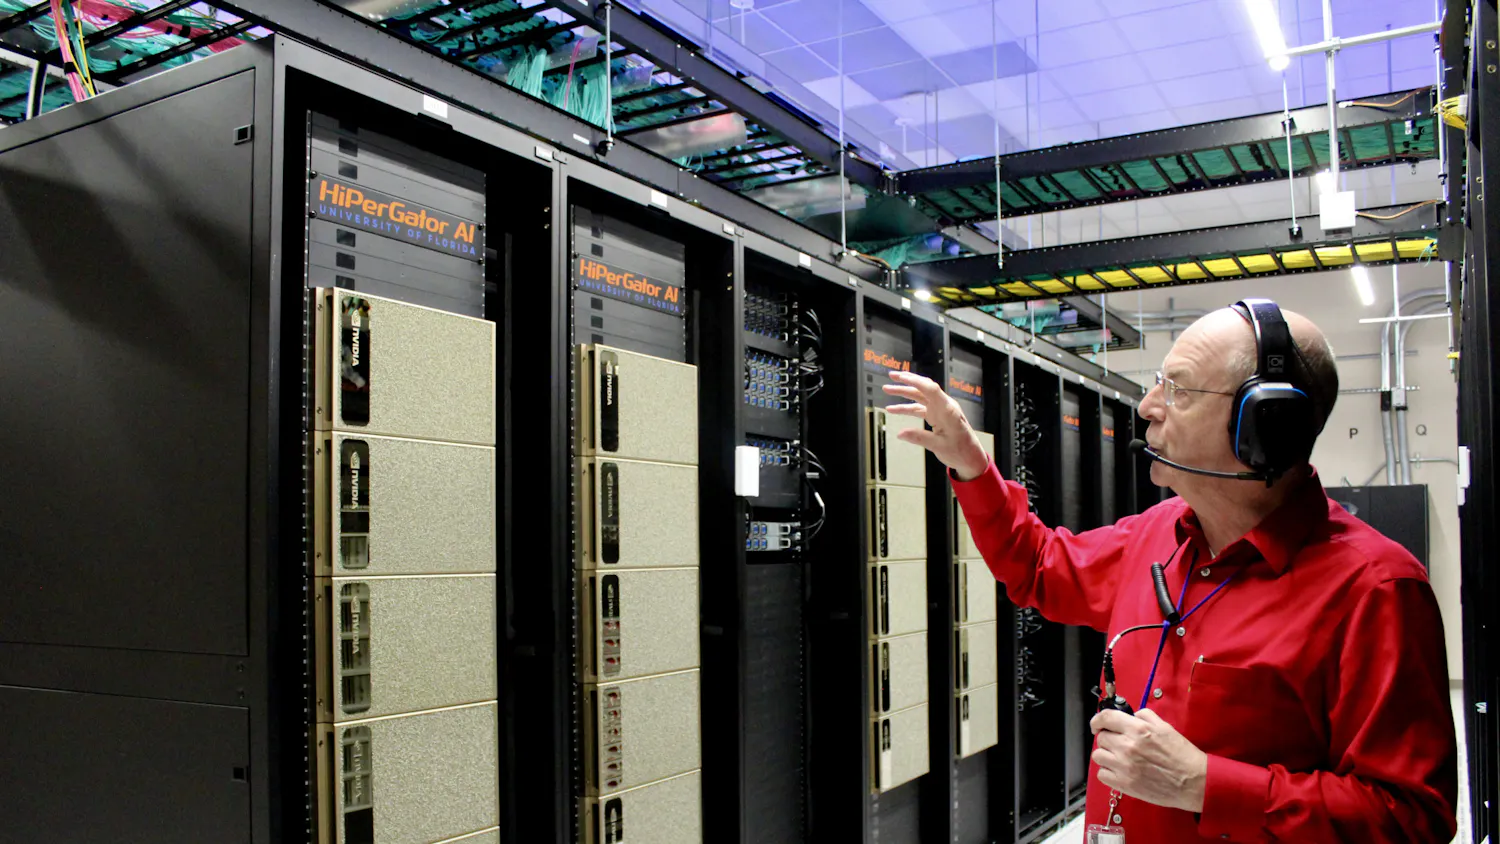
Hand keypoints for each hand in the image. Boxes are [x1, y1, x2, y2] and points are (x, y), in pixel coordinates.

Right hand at [882, 371, 988, 480]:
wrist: (971, 457)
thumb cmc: (960, 451)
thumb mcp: (939, 447)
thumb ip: (919, 438)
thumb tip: (900, 434)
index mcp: (948, 411)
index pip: (931, 389)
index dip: (916, 381)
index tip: (901, 377)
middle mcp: (944, 406)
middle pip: (924, 388)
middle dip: (907, 380)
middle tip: (892, 376)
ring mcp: (940, 410)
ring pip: (920, 397)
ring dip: (904, 392)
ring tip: (887, 389)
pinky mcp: (938, 416)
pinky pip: (920, 408)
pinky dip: (907, 408)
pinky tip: (894, 409)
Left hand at [1090, 708, 1207, 812]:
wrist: (1193, 782)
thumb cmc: (1182, 755)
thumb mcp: (1165, 727)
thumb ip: (1145, 717)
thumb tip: (1130, 716)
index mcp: (1138, 729)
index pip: (1106, 718)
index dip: (1097, 720)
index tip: (1098, 724)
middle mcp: (1127, 746)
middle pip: (1101, 737)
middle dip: (1108, 738)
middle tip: (1119, 744)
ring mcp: (1124, 766)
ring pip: (1098, 755)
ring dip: (1106, 755)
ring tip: (1119, 758)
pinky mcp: (1124, 784)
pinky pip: (1101, 774)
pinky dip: (1108, 772)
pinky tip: (1120, 771)